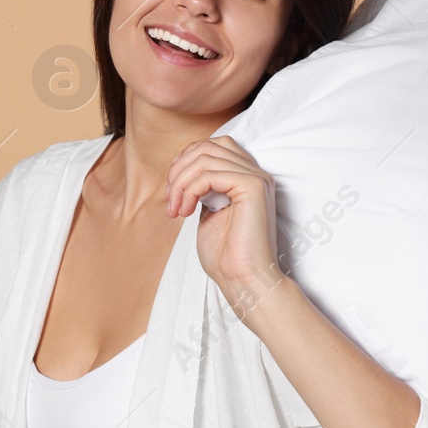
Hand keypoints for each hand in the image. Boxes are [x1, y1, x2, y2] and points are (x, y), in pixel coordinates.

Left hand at [166, 135, 287, 313]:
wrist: (244, 280)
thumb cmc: (226, 257)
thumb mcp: (207, 213)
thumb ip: (201, 189)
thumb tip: (183, 170)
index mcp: (246, 178)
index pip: (211, 146)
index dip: (185, 163)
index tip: (173, 194)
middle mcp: (255, 173)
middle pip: (206, 146)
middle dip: (179, 170)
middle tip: (171, 202)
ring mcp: (256, 178)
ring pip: (204, 157)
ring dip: (180, 183)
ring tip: (176, 210)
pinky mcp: (253, 186)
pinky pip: (210, 173)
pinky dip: (190, 190)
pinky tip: (186, 213)